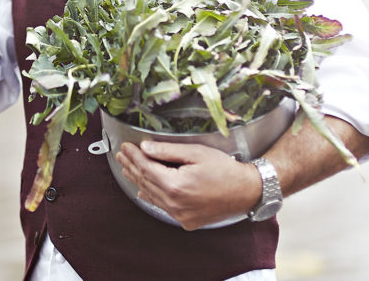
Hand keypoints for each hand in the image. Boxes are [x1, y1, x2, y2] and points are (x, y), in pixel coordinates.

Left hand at [116, 141, 261, 229]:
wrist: (247, 191)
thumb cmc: (224, 169)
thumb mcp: (196, 153)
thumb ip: (167, 151)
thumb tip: (144, 148)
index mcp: (175, 186)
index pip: (146, 168)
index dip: (134, 156)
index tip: (126, 146)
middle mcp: (175, 204)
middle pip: (146, 182)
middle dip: (132, 166)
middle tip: (122, 155)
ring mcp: (180, 215)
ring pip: (152, 196)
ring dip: (139, 181)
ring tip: (128, 168)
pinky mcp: (186, 221)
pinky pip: (163, 207)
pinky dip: (152, 196)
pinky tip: (143, 191)